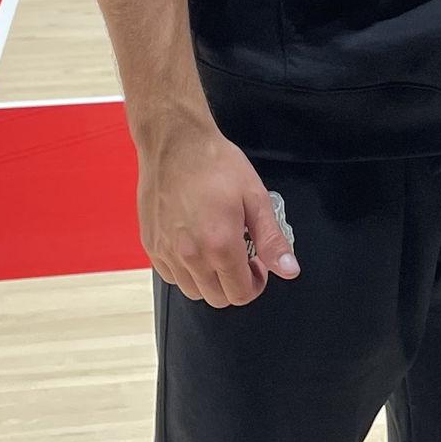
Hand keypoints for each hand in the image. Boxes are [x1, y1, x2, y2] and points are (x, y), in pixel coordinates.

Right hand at [136, 111, 298, 308]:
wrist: (175, 143)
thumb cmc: (215, 164)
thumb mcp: (255, 197)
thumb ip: (271, 239)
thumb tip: (289, 270)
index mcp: (220, 245)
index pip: (240, 294)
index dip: (256, 284)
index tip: (258, 265)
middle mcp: (190, 256)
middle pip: (217, 298)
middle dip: (235, 284)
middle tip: (241, 256)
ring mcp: (167, 252)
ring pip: (193, 291)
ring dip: (210, 279)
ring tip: (217, 248)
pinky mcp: (151, 245)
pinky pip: (171, 276)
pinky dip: (185, 271)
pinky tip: (195, 245)